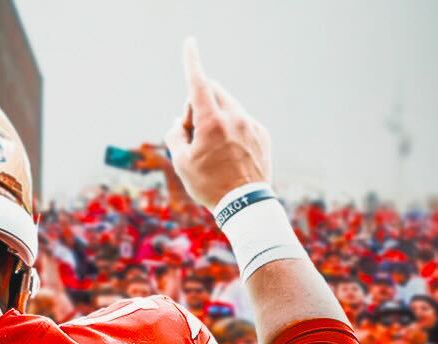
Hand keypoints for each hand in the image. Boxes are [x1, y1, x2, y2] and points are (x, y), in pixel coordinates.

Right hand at [162, 38, 271, 209]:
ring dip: (216, 117)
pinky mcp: (262, 134)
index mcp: (211, 121)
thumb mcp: (181, 163)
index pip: (198, 83)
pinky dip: (232, 130)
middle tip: (191, 131)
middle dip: (198, 103)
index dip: (191, 61)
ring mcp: (251, 124)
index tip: (190, 42)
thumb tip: (179, 122)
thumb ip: (175, 135)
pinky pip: (243, 121)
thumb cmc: (209, 186)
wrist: (245, 205)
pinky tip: (230, 155)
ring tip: (213, 149)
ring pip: (229, 106)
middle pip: (213, 92)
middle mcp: (234, 117)